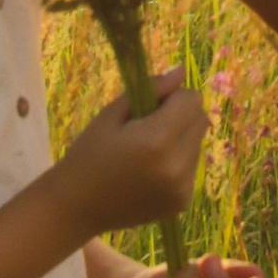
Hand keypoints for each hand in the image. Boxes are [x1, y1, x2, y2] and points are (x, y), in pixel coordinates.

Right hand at [56, 80, 207, 239]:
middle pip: (200, 120)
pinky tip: (149, 171)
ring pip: (197, 143)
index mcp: (157, 140)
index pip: (192, 100)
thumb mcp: (111, 115)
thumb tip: (181, 71)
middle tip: (149, 125)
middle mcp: (177, 166)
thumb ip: (150, 90)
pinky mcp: (182, 202)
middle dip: (181, 115)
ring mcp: (182, 188)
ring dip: (180, 138)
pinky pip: (191, 167)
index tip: (150, 105)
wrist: (76, 207)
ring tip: (147, 151)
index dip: (173, 97)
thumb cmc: (87, 155)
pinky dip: (177, 162)